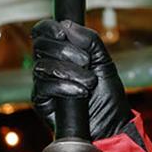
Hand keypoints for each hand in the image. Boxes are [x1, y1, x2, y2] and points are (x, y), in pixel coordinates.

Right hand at [31, 19, 130, 141]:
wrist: (111, 125)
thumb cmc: (108, 97)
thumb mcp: (105, 63)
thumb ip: (91, 41)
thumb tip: (68, 26)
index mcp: (61, 53)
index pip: (43, 32)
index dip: (49, 28)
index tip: (63, 31)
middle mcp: (49, 66)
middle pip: (40, 46)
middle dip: (65, 50)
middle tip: (86, 61)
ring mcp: (44, 83)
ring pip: (42, 66)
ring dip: (69, 71)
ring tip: (89, 82)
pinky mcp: (41, 101)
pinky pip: (43, 86)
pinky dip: (64, 86)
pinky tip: (80, 92)